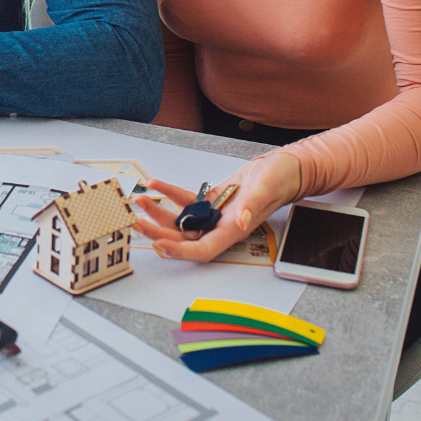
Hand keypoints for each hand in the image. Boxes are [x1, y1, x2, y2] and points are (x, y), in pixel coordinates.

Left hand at [132, 152, 302, 261]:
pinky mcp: (212, 202)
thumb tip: (240, 221)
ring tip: (141, 201)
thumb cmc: (280, 178)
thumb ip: (253, 205)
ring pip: (181, 221)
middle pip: (184, 238)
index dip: (180, 251)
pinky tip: (156, 185)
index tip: (159, 244)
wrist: (284, 168)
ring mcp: (215, 215)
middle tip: (136, 222)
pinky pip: (186, 202)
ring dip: (159, 214)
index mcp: (234, 230)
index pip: (203, 249)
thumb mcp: (267, 187)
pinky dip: (169, 195)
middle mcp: (221, 226)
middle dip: (158, 233)